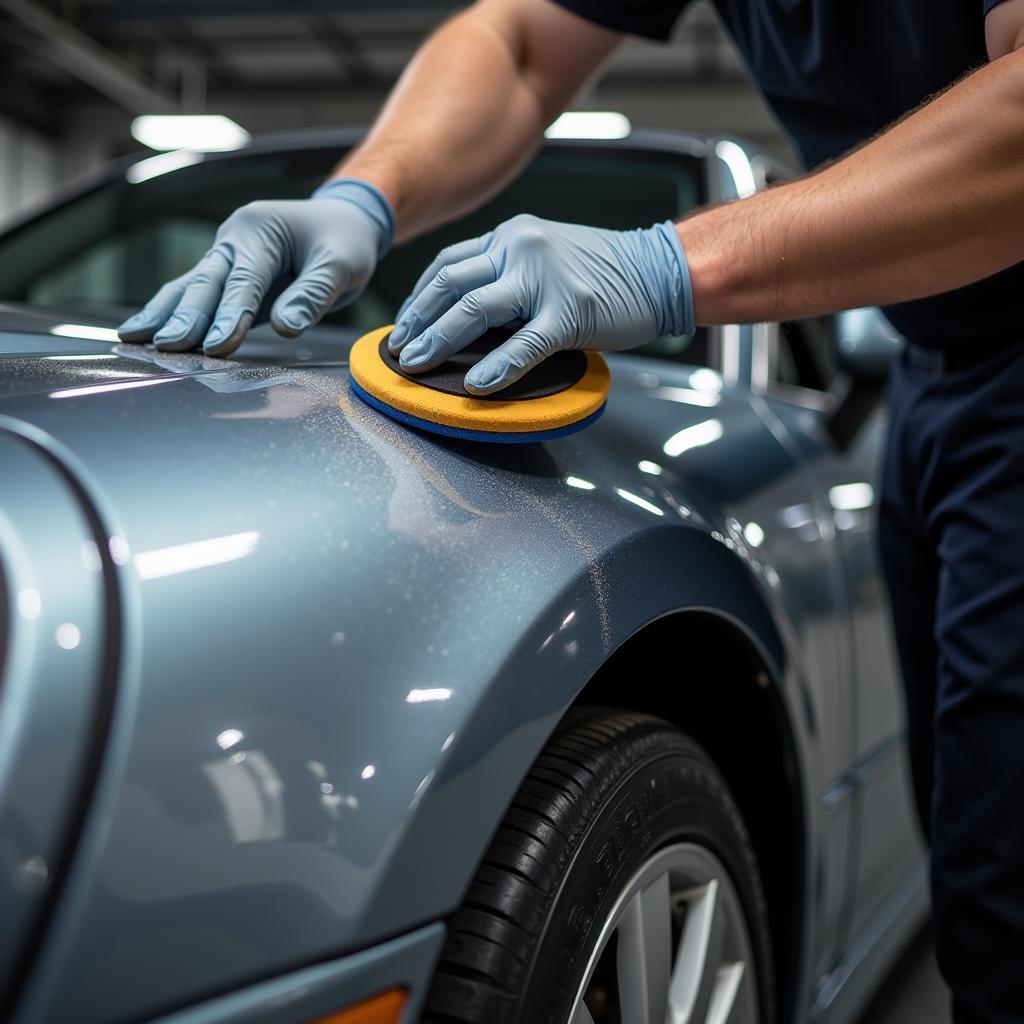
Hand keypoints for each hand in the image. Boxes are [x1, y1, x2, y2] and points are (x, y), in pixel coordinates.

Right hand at [117, 179, 393, 355]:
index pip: (245, 280)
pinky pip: (196, 295)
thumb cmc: (345, 241)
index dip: (230, 315)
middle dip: (186, 317)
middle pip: (206, 282)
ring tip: (132, 338)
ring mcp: (226, 257)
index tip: (216, 345)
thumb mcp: (342, 265)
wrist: (343, 223)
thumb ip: (314, 294)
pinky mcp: (227, 277)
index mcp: (260, 230)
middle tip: (167, 346)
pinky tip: (143, 332)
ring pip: (190, 287)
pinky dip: (171, 313)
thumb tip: (286, 328)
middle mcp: (234, 239)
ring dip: (164, 314)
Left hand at [388, 214, 692, 393]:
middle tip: (398, 350)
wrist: (660, 269)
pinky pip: (523, 344)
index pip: (448, 264)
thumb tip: (466, 316)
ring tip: (415, 365)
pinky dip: (496, 367)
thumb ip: (508, 275)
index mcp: (511, 235)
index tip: (404, 325)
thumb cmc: (604, 272)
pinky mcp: (569, 312)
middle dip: (417, 321)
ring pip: (474, 309)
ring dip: (438, 340)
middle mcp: (520, 247)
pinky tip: (476, 385)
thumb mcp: (546, 257)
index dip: (419, 298)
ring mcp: (544, 278)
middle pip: (450, 283)